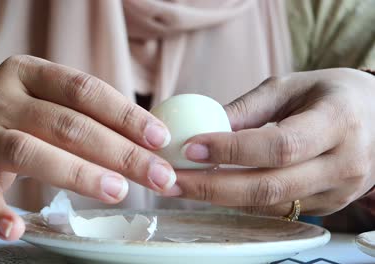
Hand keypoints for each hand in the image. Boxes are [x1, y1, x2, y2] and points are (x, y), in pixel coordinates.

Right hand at [0, 55, 178, 239]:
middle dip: (119, 151)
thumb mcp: (48, 106)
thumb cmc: (19, 124)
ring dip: (78, 174)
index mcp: (28, 74)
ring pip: (30, 151)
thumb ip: (89, 117)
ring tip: (117, 192)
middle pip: (67, 123)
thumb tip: (152, 141)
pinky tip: (17, 230)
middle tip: (157, 176)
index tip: (160, 138)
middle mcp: (1, 99)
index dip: (125, 114)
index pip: (84, 90)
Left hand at [177, 68, 374, 216]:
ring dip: (219, 197)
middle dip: (212, 187)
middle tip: (171, 180)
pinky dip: (241, 201)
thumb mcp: (292, 86)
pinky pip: (278, 209)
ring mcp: (338, 191)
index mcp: (338, 122)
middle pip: (269, 186)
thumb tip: (201, 126)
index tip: (190, 147)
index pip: (279, 146)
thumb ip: (248, 109)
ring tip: (182, 185)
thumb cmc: (333, 94)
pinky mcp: (329, 206)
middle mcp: (343, 163)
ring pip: (270, 204)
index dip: (231, 150)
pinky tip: (214, 189)